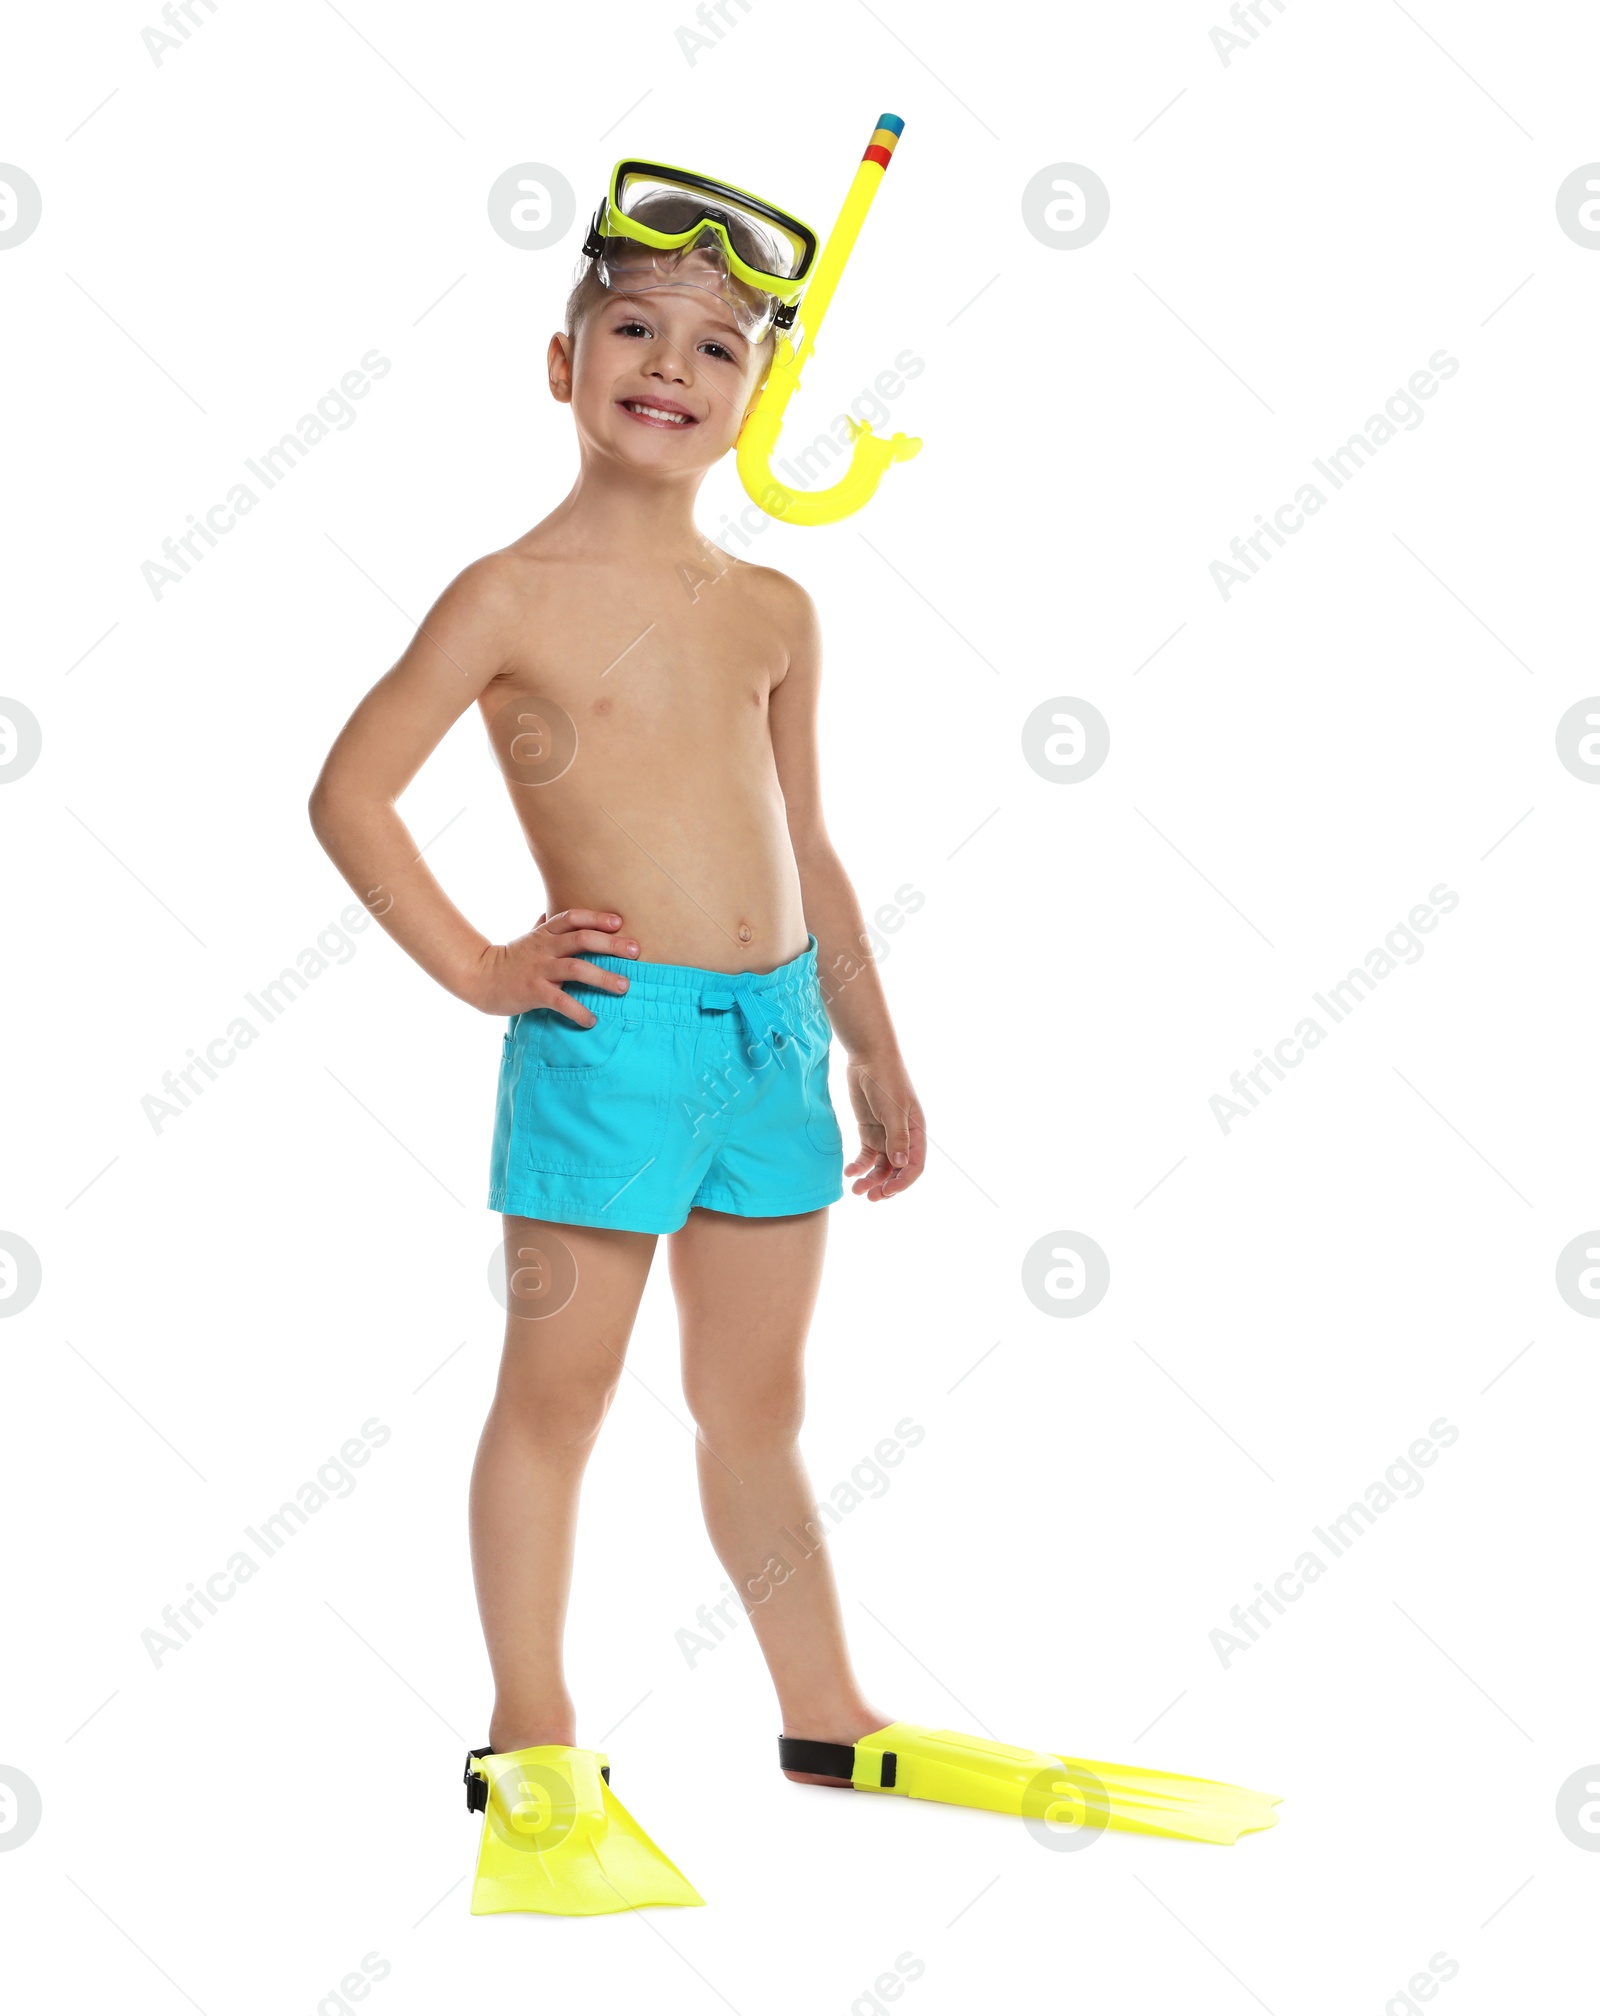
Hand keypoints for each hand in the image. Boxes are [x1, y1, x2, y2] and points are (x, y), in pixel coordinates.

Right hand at [471, 908, 636, 1020]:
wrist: (479, 978)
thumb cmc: (511, 958)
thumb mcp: (528, 937)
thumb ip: (544, 925)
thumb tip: (550, 911)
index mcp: (545, 932)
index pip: (573, 917)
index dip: (597, 918)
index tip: (620, 923)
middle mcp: (545, 947)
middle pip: (582, 939)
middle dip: (612, 944)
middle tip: (636, 952)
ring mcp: (539, 969)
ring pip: (576, 968)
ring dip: (603, 977)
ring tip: (624, 986)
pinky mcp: (533, 992)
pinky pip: (561, 1001)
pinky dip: (579, 1011)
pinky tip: (592, 1020)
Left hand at [844, 1055, 925, 1201]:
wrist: (868, 1059)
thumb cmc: (887, 1080)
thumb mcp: (893, 1109)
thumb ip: (897, 1137)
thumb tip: (901, 1165)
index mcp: (916, 1133)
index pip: (914, 1166)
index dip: (903, 1182)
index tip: (887, 1191)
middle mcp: (902, 1138)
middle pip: (896, 1171)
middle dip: (885, 1186)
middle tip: (870, 1197)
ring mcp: (885, 1135)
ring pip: (880, 1167)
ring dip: (870, 1180)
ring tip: (856, 1190)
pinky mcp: (868, 1131)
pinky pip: (865, 1156)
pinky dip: (858, 1166)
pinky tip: (849, 1172)